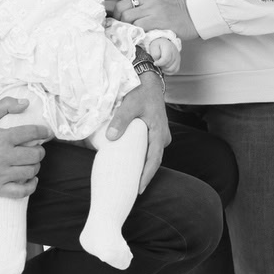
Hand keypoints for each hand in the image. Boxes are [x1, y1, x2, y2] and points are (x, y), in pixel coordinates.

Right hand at [0, 97, 49, 198]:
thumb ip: (5, 105)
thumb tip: (25, 103)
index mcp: (1, 138)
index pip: (31, 133)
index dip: (43, 132)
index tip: (47, 133)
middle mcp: (2, 156)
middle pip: (34, 155)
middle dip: (40, 151)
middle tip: (37, 149)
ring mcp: (0, 174)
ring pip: (30, 172)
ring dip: (35, 166)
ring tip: (32, 162)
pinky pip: (21, 191)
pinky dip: (31, 186)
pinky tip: (31, 179)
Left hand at [99, 0, 199, 40]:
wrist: (193, 14)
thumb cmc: (173, 9)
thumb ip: (138, 1)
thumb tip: (118, 9)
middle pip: (120, 7)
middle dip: (113, 17)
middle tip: (110, 26)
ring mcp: (152, 8)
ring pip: (126, 17)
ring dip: (123, 26)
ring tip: (123, 32)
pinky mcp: (157, 20)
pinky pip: (137, 27)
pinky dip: (133, 32)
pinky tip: (134, 36)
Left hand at [106, 74, 170, 192]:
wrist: (149, 82)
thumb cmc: (141, 93)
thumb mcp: (129, 105)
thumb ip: (121, 121)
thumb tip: (111, 138)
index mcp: (159, 133)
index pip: (154, 160)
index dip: (146, 176)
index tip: (138, 189)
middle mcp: (162, 137)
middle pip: (153, 161)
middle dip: (144, 176)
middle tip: (132, 191)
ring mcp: (160, 135)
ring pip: (152, 155)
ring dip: (143, 167)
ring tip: (130, 181)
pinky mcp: (155, 132)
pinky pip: (149, 149)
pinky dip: (142, 157)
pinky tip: (132, 163)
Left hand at [147, 37, 180, 74]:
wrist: (164, 43)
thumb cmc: (158, 45)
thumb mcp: (154, 46)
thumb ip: (155, 54)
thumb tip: (157, 62)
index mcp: (169, 48)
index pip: (166, 59)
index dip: (159, 63)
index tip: (155, 63)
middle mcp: (175, 53)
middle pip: (168, 65)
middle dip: (161, 66)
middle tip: (157, 62)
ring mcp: (178, 58)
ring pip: (171, 69)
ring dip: (164, 69)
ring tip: (160, 65)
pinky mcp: (178, 62)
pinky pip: (174, 70)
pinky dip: (169, 71)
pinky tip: (164, 68)